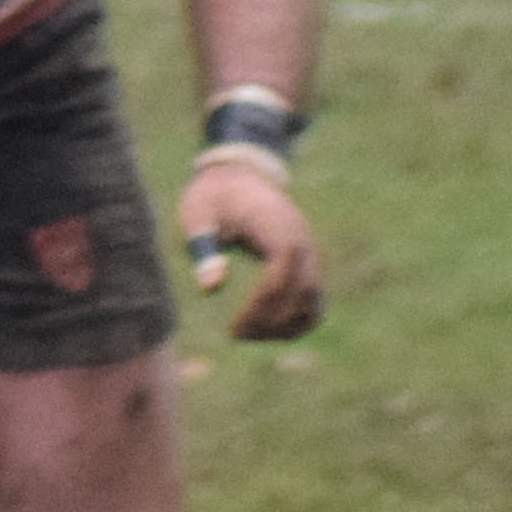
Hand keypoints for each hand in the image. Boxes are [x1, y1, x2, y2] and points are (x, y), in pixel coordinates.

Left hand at [179, 157, 321, 340]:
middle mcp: (301, 240)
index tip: (236, 324)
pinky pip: (312, 299)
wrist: (241, 174)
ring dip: (288, 325)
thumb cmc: (213, 196)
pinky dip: (296, 320)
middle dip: (273, 319)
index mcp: (276, 225)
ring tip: (249, 337)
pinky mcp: (306, 264)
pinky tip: (265, 334)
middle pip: (303, 289)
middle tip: (236, 335)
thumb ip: (203, 246)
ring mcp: (308, 253)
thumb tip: (210, 286)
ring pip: (314, 299)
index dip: (263, 301)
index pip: (282, 270)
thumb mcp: (198, 213)